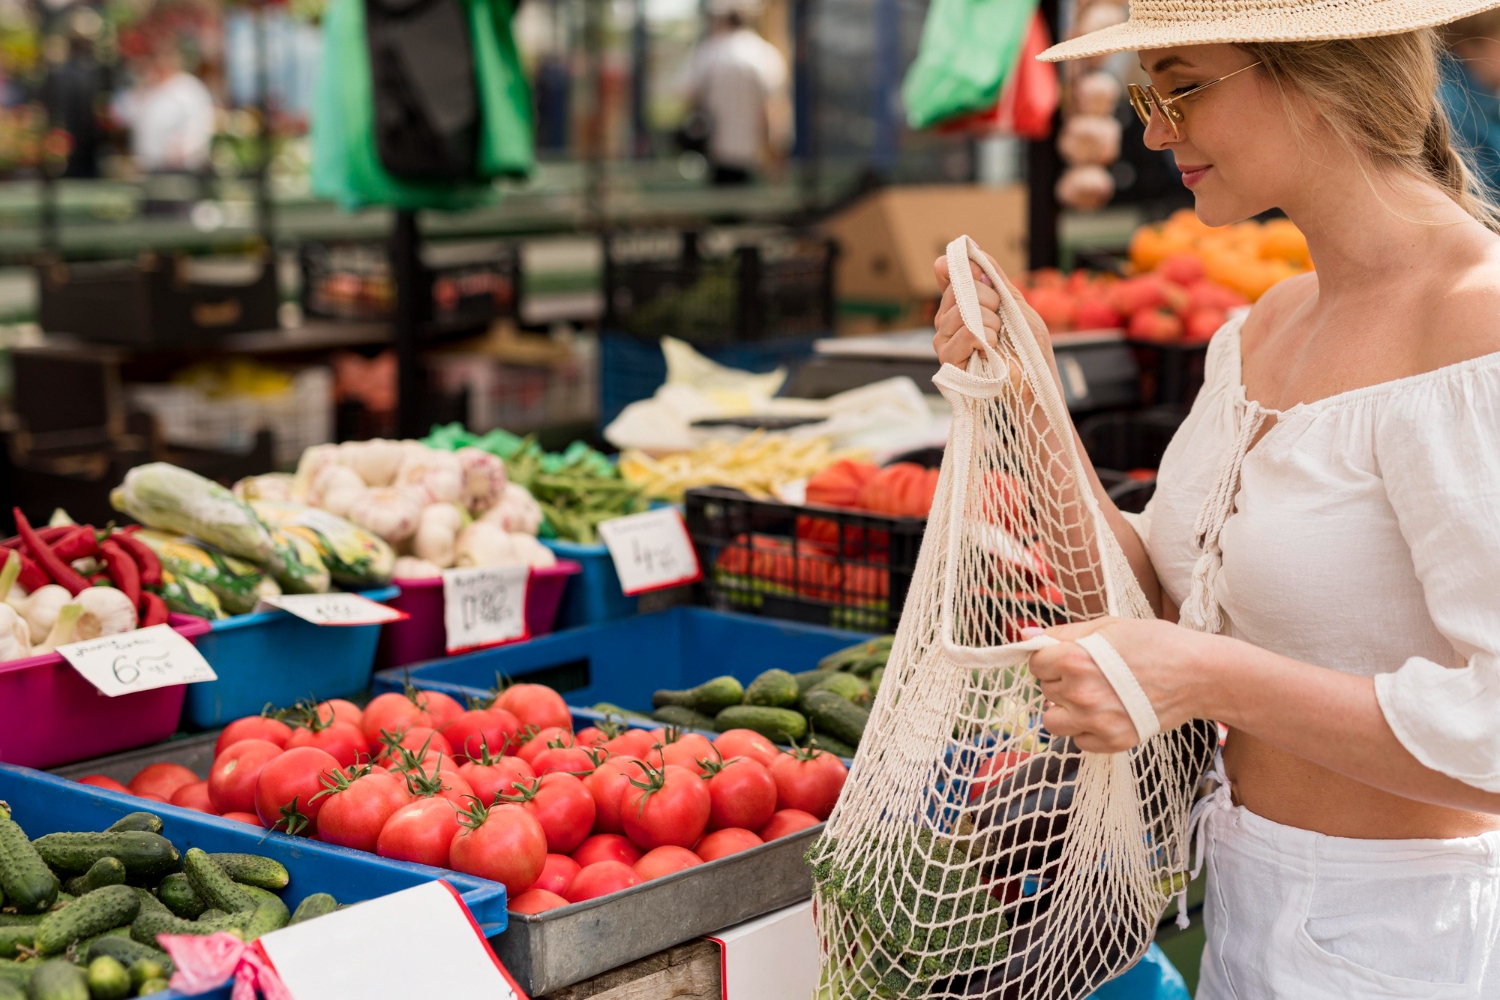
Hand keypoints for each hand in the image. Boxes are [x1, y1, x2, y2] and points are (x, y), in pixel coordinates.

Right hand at [931, 253, 1060, 374]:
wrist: (1036, 381)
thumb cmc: (1029, 347)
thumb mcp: (1015, 303)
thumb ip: (995, 278)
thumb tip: (973, 250)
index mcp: (960, 304)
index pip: (948, 272)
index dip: (964, 268)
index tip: (985, 278)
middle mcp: (946, 322)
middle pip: (958, 289)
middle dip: (989, 299)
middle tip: (1001, 321)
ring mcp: (944, 342)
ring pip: (962, 311)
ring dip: (991, 322)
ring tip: (998, 338)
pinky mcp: (948, 362)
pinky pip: (966, 332)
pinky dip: (986, 337)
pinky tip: (992, 348)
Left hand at [1026, 618, 1220, 752]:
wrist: (1200, 675)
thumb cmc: (1156, 643)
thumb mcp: (1108, 626)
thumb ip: (1063, 634)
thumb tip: (1025, 636)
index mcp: (1075, 660)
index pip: (1036, 663)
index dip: (1050, 658)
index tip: (1068, 657)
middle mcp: (1081, 693)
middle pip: (1045, 690)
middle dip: (1061, 681)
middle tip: (1092, 673)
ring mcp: (1096, 722)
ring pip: (1052, 721)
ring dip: (1065, 710)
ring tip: (1092, 697)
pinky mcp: (1113, 742)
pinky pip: (1078, 742)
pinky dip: (1086, 731)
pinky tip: (1107, 713)